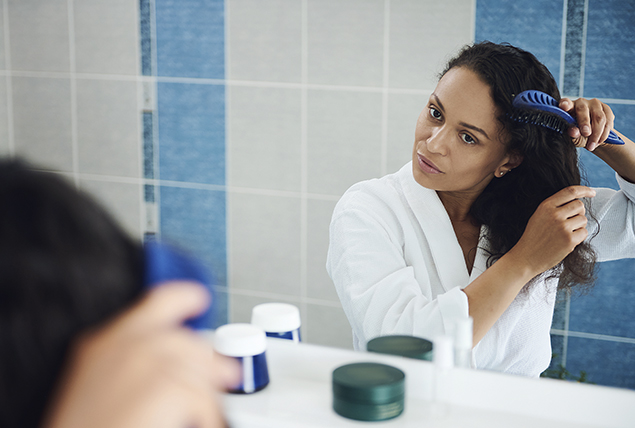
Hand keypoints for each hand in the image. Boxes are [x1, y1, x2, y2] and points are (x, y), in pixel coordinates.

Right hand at [42, 282, 239, 427]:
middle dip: (208, 362)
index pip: (156, 301)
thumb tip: (175, 361)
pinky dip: (208, 416)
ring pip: (202, 368)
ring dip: (208, 393)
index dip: (184, 297)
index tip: (200, 298)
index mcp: (105, 341)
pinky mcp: (165, 386)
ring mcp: (147, 360)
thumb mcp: (97, 384)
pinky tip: (201, 423)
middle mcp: (126, 343)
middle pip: (189, 340)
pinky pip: (205, 398)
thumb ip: (128, 361)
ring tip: (203, 413)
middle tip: (224, 375)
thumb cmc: (86, 425)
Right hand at [510, 186, 595, 274]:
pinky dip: (579, 237)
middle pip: (579, 205)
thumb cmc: (533, 237)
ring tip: (565, 233)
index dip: (584, 190)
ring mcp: (563, 227)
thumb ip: (554, 207)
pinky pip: (584, 232)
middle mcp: (555, 214)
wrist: (525, 257)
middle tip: (570, 222)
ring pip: (583, 219)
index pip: (570, 191)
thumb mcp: (538, 216)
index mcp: (545, 206)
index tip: (591, 193)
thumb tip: (577, 202)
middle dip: (578, 213)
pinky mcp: (569, 240)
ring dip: (578, 226)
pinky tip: (567, 241)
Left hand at [559, 97, 615, 151]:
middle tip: (586, 134)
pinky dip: (604, 133)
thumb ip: (572, 133)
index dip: (565, 103)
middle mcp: (581, 102)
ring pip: (599, 117)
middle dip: (585, 123)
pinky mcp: (606, 108)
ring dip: (596, 134)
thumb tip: (574, 132)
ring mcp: (595, 104)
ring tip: (591, 146)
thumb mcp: (573, 135)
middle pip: (583, 110)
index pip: (565, 102)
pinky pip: (608, 120)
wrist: (592, 134)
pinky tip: (598, 142)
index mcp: (568, 107)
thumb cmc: (578, 132)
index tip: (564, 106)